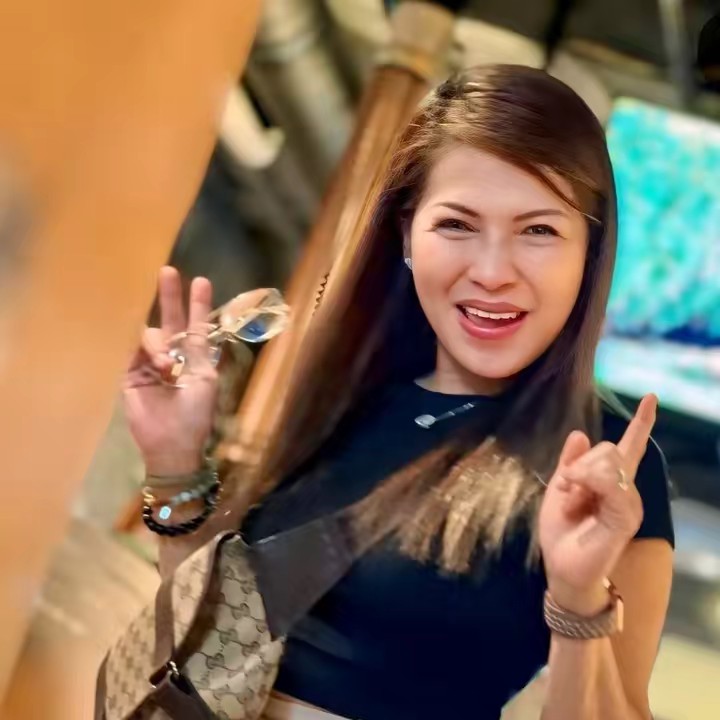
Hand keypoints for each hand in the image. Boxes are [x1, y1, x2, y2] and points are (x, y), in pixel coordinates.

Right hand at [124, 266, 217, 475]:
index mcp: (195, 358)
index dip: (199, 305)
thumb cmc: (196, 414)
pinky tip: (150, 355)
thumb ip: (195, 351)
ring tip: (167, 367)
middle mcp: (173, 356)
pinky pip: (130, 351)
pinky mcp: (130, 374)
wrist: (173, 444)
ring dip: (158, 345)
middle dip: (170, 297)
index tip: (201, 281)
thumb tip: (187, 328)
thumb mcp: (204, 379)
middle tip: (169, 271)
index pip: (196, 326)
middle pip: (170, 320)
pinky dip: (141, 348)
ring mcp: (149, 364)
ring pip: (150, 336)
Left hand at [538, 395, 656, 614]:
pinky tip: (576, 493)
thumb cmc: (561, 531)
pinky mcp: (626, 517)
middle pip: (609, 448)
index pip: (629, 446)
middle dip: (581, 462)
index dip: (641, 421)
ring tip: (570, 496)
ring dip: (580, 473)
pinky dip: (589, 481)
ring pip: (609, 462)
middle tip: (566, 487)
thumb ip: (570, 462)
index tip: (651, 397)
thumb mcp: (559, 489)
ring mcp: (629, 503)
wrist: (561, 567)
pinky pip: (613, 485)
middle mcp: (625, 489)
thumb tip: (579, 433)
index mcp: (609, 480)